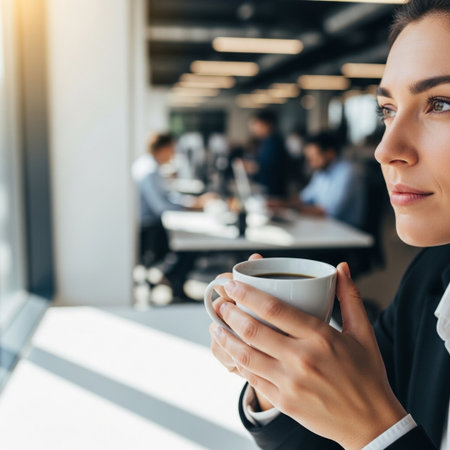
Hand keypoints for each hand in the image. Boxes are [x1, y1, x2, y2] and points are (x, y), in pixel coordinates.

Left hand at [210, 263, 406, 449]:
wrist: (372, 424)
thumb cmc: (367, 374)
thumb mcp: (363, 333)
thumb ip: (349, 297)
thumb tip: (341, 267)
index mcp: (321, 337)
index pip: (274, 308)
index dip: (247, 294)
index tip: (232, 285)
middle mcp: (302, 359)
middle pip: (254, 330)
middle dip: (230, 313)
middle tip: (219, 303)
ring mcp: (291, 383)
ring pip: (246, 356)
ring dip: (226, 338)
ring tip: (215, 327)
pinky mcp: (285, 402)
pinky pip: (253, 379)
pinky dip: (238, 363)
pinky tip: (232, 352)